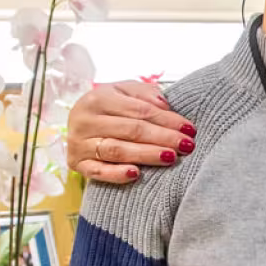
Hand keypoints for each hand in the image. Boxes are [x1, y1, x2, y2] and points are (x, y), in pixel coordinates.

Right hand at [68, 81, 196, 183]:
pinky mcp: (76, 163)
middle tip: (187, 145)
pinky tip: (136, 174)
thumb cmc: (112, 107)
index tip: (190, 129)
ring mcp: (79, 143)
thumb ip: (145, 94)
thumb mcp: (126, 92)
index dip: (167, 120)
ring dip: (146, 155)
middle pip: (131, 130)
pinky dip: (115, 174)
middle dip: (163, 138)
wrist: (82, 123)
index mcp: (97, 98)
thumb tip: (164, 104)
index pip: (140, 110)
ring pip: (117, 150)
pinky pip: (97, 171)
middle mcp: (84, 120)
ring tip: (170, 158)